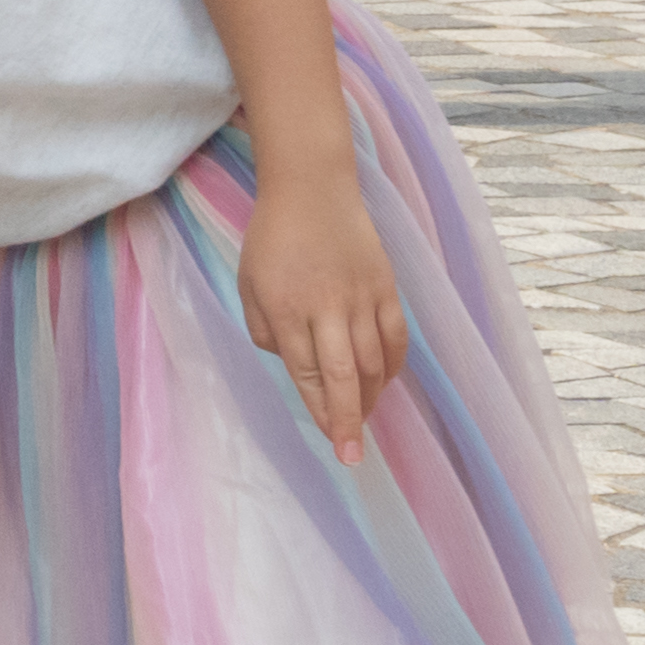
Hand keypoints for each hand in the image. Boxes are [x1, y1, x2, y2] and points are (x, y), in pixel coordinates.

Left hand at [237, 169, 404, 460]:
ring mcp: (360, 297)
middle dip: (348, 420)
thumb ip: (262, 328)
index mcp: (286, 309)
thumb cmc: (272, 239)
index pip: (307, 373)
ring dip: (370, 397)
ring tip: (362, 420)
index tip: (332, 441)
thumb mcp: (248, 283)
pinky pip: (396, 336)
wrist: (313, 189)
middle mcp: (326, 308)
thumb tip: (286, 362)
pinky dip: (393, 365)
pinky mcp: (386, 286)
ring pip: (373, 361)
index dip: (320, 410)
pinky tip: (384, 382)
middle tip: (354, 456)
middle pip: (343, 376)